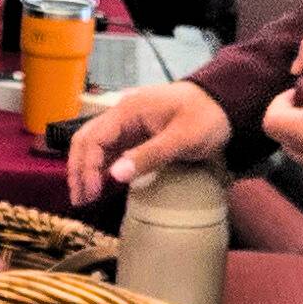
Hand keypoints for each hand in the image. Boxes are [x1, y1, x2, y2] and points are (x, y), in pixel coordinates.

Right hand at [68, 78, 229, 203]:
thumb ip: (149, 155)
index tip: (92, 192)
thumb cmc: (206, 118)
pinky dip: (99, 168)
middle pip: (86, 140)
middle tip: (80, 199)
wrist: (224, 104)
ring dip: (85, 170)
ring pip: (93, 145)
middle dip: (78, 170)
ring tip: (84, 197)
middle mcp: (121, 115)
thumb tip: (115, 175)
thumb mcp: (182, 139)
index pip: (94, 138)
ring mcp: (127, 125)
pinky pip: (109, 150)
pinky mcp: (135, 135)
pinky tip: (99, 185)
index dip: (88, 167)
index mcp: (128, 110)